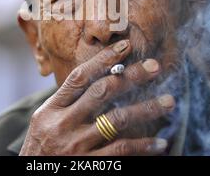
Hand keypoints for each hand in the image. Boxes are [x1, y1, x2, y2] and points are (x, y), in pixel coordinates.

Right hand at [20, 39, 174, 155]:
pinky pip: (121, 150)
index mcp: (51, 109)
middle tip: (155, 67)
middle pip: (102, 92)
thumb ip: (67, 102)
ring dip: (146, 109)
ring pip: (117, 120)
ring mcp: (76, 146)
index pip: (79, 77)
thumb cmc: (40, 148)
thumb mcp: (44, 121)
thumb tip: (97, 79)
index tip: (125, 45)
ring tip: (168, 102)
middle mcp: (63, 124)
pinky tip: (160, 142)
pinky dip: (143, 145)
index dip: (103, 59)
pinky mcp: (88, 166)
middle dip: (131, 77)